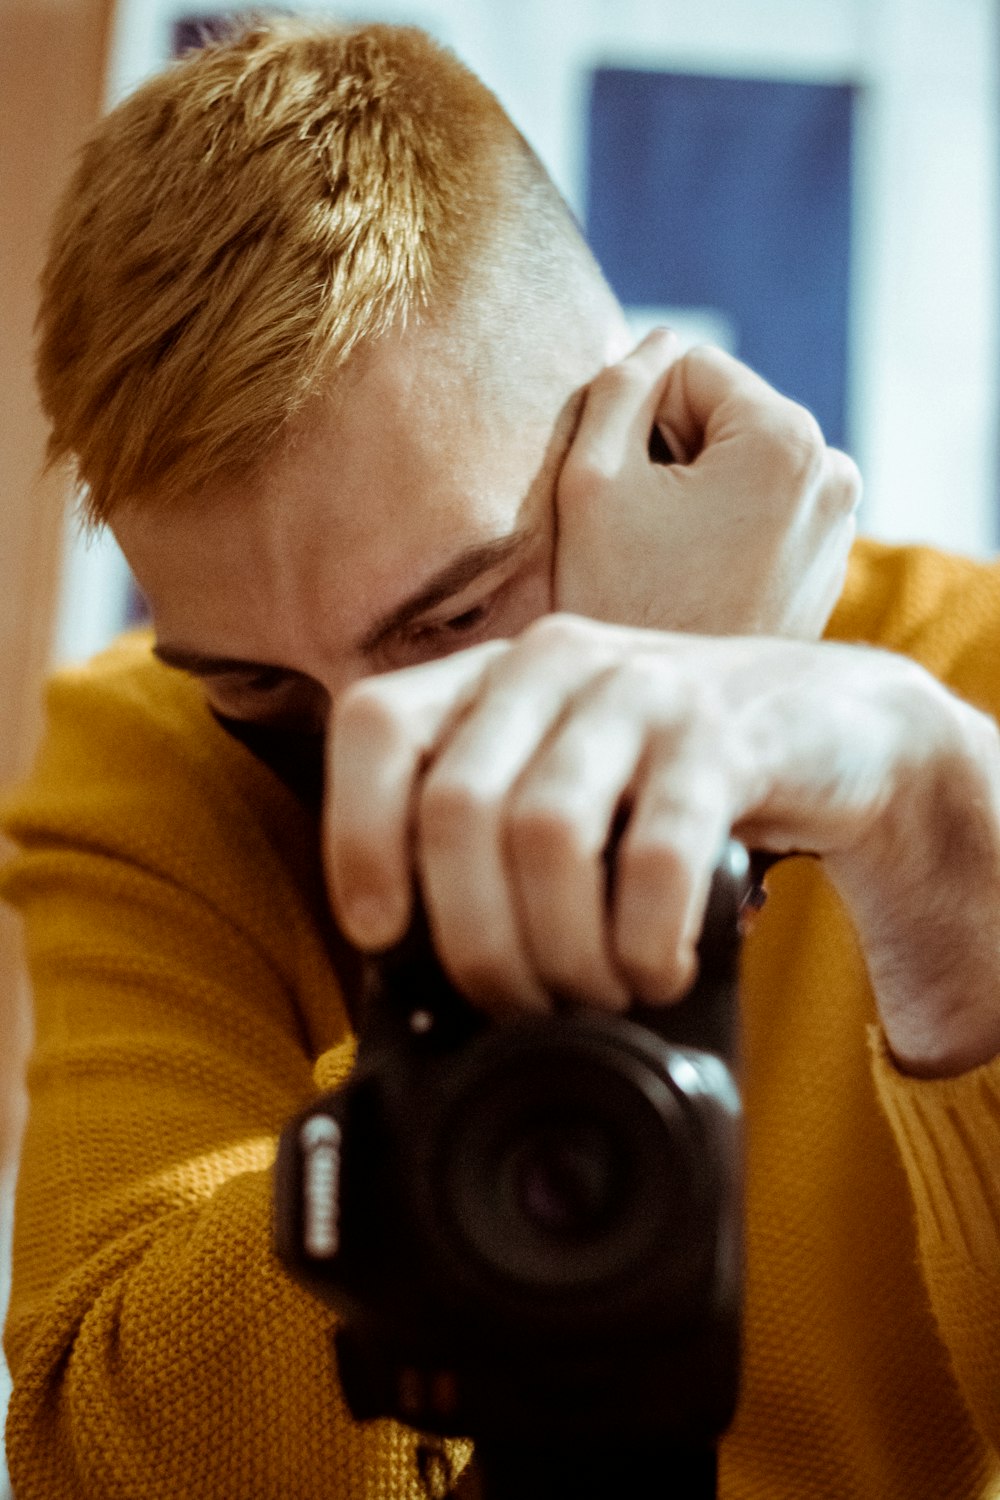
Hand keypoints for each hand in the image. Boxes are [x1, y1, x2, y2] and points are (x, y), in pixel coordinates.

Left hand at [326, 615, 999, 1077]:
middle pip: (456, 808)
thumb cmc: (671, 777)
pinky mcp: (725, 736)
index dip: (355, 836)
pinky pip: (655, 856)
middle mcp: (553, 664)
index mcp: (490, 675)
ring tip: (595, 994)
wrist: (837, 722)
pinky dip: (643, 941)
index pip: (375, 726)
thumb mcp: (566, 782)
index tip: (379, 935)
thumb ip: (491, 840)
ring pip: (544, 835)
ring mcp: (641, 690)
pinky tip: (656, 971)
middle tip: (519, 1003)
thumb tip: (415, 975)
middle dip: (475, 940)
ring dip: (559, 951)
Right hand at [555, 333, 860, 640]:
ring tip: (667, 556)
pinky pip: (763, 508)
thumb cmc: (620, 601)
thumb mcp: (591, 479)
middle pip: (724, 414)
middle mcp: (833, 472)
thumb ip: (619, 386)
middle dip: (672, 453)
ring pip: (741, 461)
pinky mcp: (825, 560)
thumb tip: (658, 342)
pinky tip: (694, 577)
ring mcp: (838, 522)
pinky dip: (724, 525)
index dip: (635, 421)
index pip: (690, 369)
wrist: (661, 717)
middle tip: (641, 531)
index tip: (623, 493)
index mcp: (787, 439)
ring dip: (696, 490)